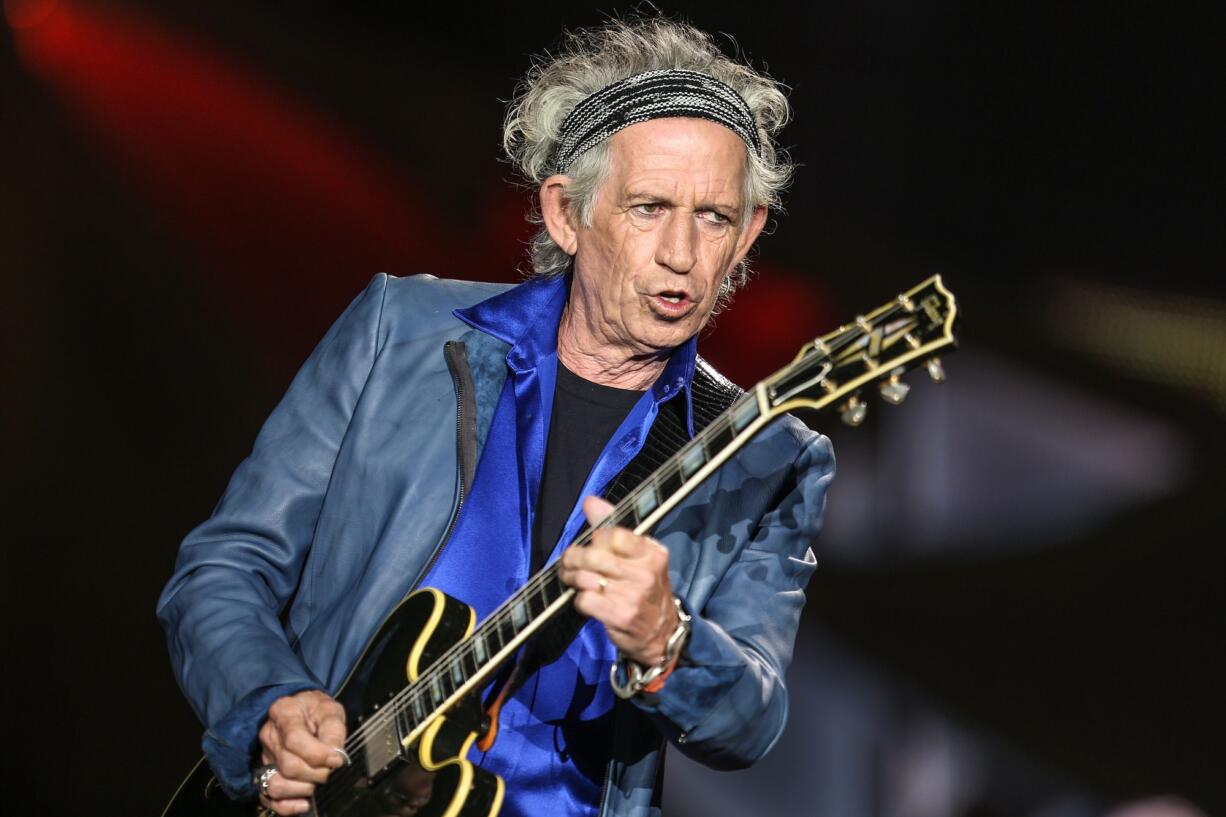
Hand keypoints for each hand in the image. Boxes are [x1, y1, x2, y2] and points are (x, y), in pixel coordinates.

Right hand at [257, 689, 346, 814]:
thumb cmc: (317, 710)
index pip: (294, 739)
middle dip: (315, 772)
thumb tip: (335, 757)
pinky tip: (304, 802)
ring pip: (275, 784)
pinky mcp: (264, 773)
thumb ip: (334, 731)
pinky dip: (286, 806)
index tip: (336, 759)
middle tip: (330, 768)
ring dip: (303, 788)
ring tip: (317, 779)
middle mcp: (269, 735)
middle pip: (288, 764)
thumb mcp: (330, 710)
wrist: (303, 710)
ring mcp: (264, 756)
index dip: (318, 754)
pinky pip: (267, 797)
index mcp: (283, 713)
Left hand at [558, 496, 680, 667]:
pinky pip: (584, 600)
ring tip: (571, 580)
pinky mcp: (620, 616)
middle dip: (572, 558)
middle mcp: (645, 572)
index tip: (591, 546)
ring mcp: (633, 596)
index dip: (594, 540)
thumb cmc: (644, 589)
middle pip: (593, 555)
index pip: (611, 534)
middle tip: (568, 563)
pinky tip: (584, 600)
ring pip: (584, 577)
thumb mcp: (638, 557)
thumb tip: (590, 501)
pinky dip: (578, 599)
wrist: (662, 633)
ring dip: (570, 578)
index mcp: (652, 553)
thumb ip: (613, 527)